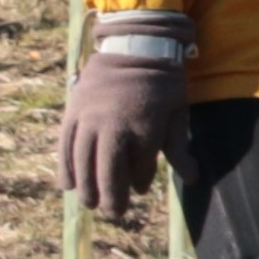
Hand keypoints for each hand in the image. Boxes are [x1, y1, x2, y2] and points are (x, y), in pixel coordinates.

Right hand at [58, 21, 189, 222]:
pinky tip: (66, 184)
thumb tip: (193, 180)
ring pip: (83, 160)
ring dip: (85, 186)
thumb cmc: (163, 82)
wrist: (135, 45)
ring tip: (89, 203)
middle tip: (113, 214)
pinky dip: (65, 166)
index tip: (139, 189)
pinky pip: (66, 144)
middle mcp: (114, 125)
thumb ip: (179, 148)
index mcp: (144, 127)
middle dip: (110, 195)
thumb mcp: (178, 113)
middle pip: (107, 170)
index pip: (138, 167)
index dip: (138, 181)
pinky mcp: (73, 111)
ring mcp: (90, 118)